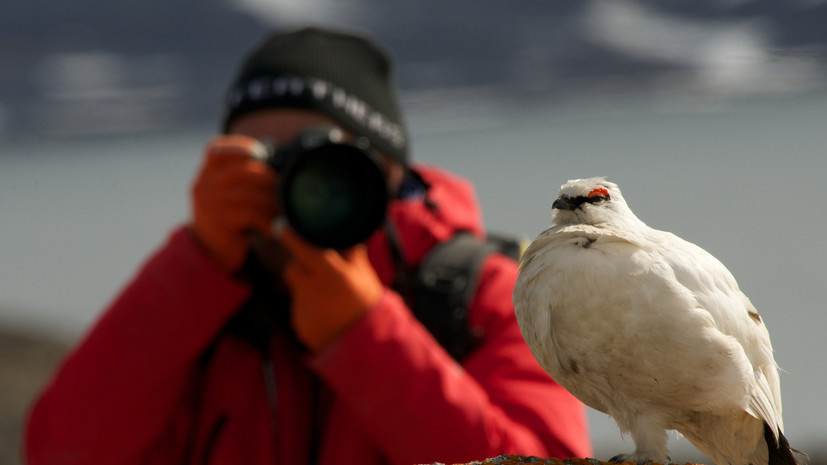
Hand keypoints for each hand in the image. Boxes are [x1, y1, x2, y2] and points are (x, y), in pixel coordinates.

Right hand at [190, 135, 277, 272]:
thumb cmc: (228, 216)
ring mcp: (210, 202)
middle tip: (284, 190)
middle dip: (270, 180)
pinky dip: (267, 221)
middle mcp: (204, 184)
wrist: (209, 251)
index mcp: (206, 172)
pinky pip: (253, 215)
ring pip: (252, 194)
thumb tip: (278, 159)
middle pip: (244, 171)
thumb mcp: (226, 190)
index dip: (241, 147)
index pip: (217, 149)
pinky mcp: (220, 221)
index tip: (261, 154)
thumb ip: (241, 173)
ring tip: (283, 211)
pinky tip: (273, 227)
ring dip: (273, 203)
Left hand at [278, 226, 383, 351]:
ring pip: (296, 291)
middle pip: (292, 269)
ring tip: (330, 302)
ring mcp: (304, 310)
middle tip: (319, 273)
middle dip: (301, 268)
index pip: (301, 247)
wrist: (367, 343)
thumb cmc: (367, 303)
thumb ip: (351, 253)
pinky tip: (326, 317)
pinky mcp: (300, 326)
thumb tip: (345, 233)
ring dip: (307, 292)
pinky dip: (309, 312)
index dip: (289, 235)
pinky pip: (300, 312)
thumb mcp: (364, 274)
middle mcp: (312, 290)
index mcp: (329, 273)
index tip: (280, 226)